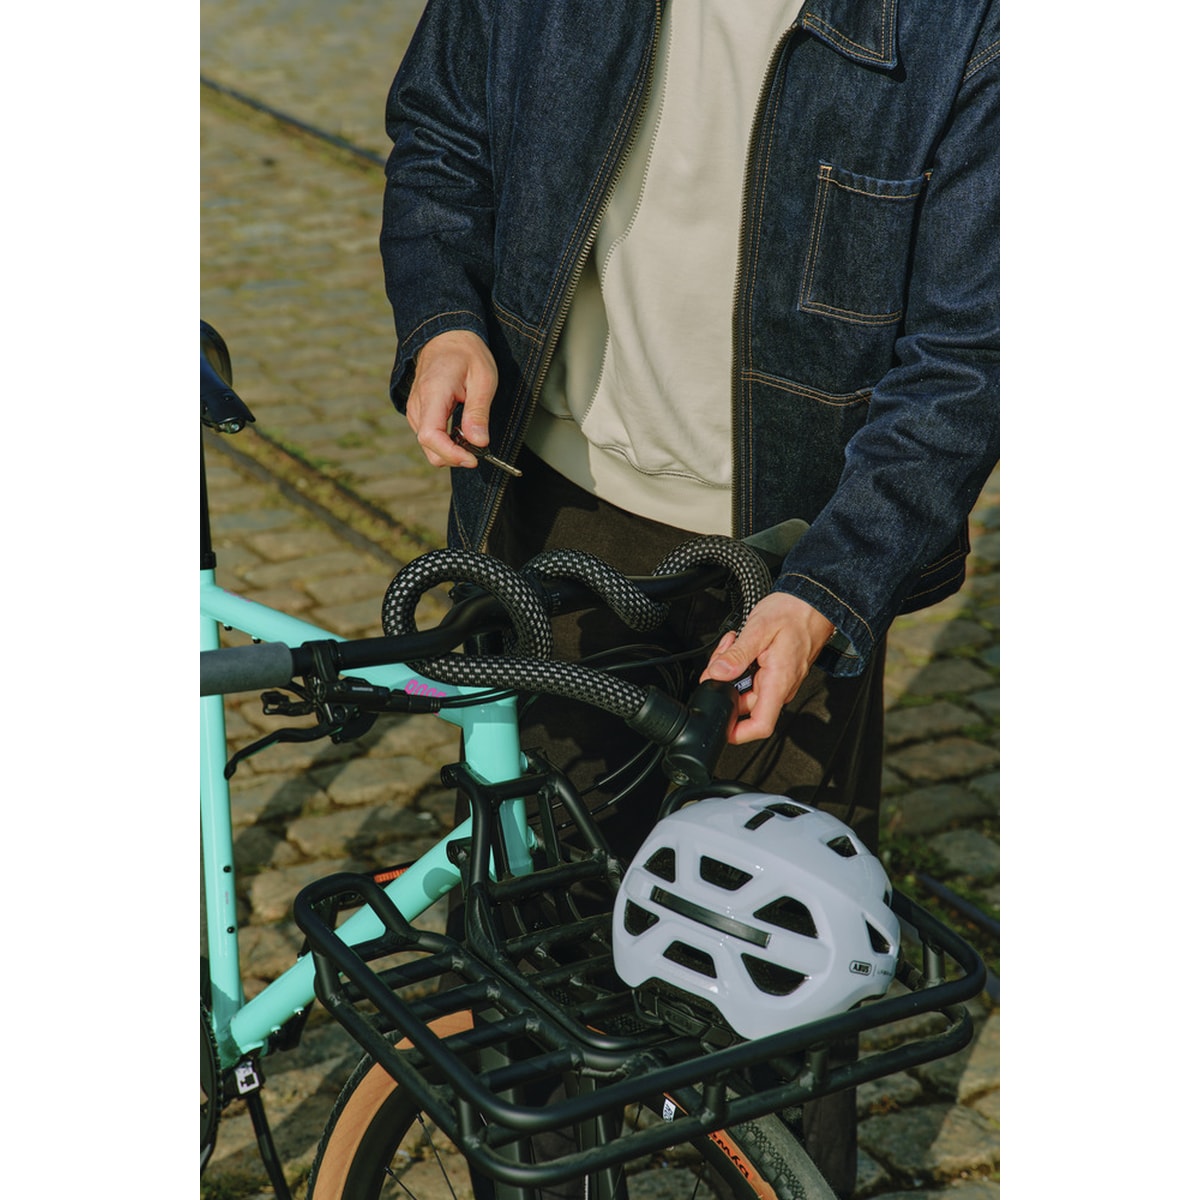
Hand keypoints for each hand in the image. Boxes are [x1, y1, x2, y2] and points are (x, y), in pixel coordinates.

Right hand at [406, 330, 498, 467]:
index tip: (473, 459)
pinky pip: (429, 437)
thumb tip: (479, 443)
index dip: (451, 454)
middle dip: (454, 457)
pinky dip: (446, 443)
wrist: (446, 337)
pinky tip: (461, 431)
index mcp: (433, 393)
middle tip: (479, 450)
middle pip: (429, 447)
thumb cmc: (466, 354)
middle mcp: (418, 404)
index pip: (430, 436)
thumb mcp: (483, 379)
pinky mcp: (417, 413)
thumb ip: (478, 413)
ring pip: (428, 446)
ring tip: (472, 434)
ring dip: (451, 450)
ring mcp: (414, 409)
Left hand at [700, 592, 834, 743]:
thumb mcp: (760, 628)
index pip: (761, 725)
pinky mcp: (776, 672)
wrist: (814, 601)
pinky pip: (752, 677)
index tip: (720, 725)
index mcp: (779, 681)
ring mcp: (779, 680)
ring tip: (733, 643)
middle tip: (723, 655)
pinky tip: (739, 645)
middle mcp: (781, 686)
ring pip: (744, 688)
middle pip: (743, 704)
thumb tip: (718, 674)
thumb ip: (737, 654)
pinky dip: (740, 663)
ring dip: (731, 669)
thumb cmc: (795, 612)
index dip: (737, 733)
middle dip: (724, 682)